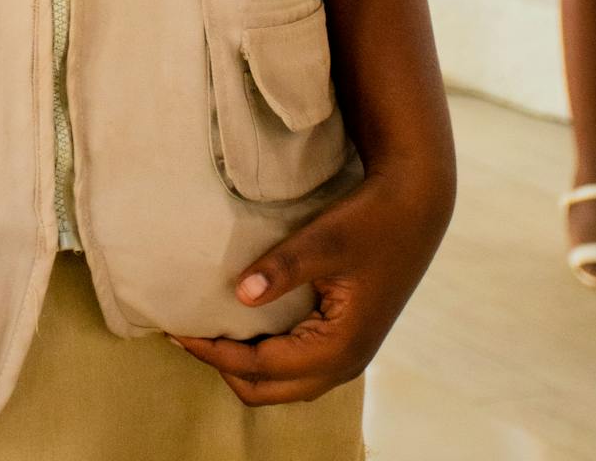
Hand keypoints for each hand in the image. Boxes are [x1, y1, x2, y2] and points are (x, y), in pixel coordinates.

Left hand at [170, 163, 452, 406]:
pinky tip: (244, 326)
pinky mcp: (347, 338)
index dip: (215, 353)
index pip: (261, 367)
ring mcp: (348, 354)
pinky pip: (297, 365)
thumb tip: (240, 295)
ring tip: (208, 332)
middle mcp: (345, 363)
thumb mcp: (325, 240)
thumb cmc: (372, 220)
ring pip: (284, 383)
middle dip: (225, 368)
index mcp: (339, 348)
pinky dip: (265, 357)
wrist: (417, 206)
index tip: (178, 331)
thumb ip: (283, 268)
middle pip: (269, 390)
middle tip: (185, 335)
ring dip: (245, 365)